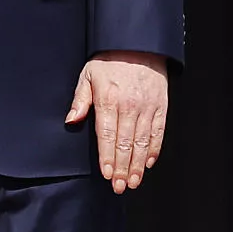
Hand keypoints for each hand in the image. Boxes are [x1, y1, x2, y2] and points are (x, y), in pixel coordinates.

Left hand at [65, 51, 168, 192]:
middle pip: (125, 143)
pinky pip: (158, 132)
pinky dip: (154, 149)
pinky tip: (147, 163)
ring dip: (138, 164)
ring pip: (143, 142)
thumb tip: (71, 121)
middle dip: (122, 168)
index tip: (107, 174)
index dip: (107, 157)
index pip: (107, 135)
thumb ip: (80, 100)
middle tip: (119, 187)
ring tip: (133, 182)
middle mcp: (129, 106)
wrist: (138, 44)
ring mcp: (147, 107)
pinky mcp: (161, 106)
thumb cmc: (109, 61)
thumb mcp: (88, 75)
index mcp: (108, 99)